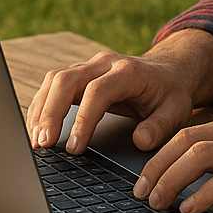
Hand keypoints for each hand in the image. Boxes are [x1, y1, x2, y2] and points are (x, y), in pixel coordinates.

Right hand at [25, 29, 212, 154]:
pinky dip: (42, 106)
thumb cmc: (170, 93)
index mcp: (128, 71)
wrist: (168, 72)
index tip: (74, 148)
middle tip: (42, 145)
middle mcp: (104, 63)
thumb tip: (141, 141)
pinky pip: (53, 85)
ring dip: (41, 109)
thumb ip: (160, 126)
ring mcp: (89, 66)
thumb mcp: (176, 111)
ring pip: (55, 80)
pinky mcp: (80, 74)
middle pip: (67, 80)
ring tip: (35, 142)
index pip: (97, 92)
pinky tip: (37, 129)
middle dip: (51, 113)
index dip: (82, 119)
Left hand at [133, 112, 212, 212]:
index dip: (160, 155)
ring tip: (159, 203)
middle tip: (140, 193)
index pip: (188, 132)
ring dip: (172, 180)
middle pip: (187, 141)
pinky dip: (205, 194)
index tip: (144, 178)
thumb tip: (201, 172)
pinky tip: (191, 209)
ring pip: (201, 156)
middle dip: (157, 167)